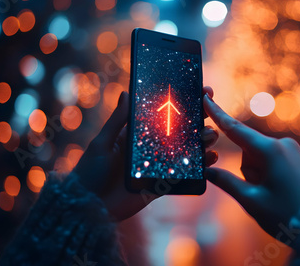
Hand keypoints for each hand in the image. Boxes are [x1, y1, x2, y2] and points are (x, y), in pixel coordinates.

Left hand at [74, 88, 218, 220]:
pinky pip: (185, 174)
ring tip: (211, 135)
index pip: (161, 116)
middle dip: (197, 122)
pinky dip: (201, 167)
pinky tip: (210, 159)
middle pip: (179, 132)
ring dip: (202, 142)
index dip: (179, 104)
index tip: (197, 92)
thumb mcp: (102, 142)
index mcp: (137, 135)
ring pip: (186, 151)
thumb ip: (117, 120)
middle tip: (210, 114)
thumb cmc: (89, 172)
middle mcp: (150, 148)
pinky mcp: (162, 184)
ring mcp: (158, 166)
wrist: (88, 207)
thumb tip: (126, 92)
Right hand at [203, 93, 299, 238]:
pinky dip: (270, 174)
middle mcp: (284, 144)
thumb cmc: (287, 214)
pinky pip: (275, 161)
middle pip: (248, 150)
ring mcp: (294, 150)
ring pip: (261, 157)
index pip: (236, 130)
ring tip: (274, 195)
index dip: (217, 115)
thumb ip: (227, 182)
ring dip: (259, 174)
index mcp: (271, 150)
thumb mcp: (251, 201)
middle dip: (247, 170)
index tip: (206, 98)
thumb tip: (208, 171)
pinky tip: (282, 191)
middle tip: (260, 194)